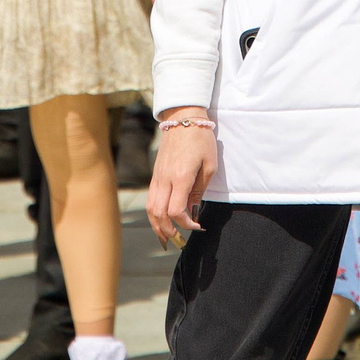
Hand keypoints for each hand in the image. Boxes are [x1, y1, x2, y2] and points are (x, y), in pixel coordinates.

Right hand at [146, 109, 216, 244]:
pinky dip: (153, 214)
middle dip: (169, 232)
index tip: (197, 225)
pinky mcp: (155, 174)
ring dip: (157, 226)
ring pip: (150, 209)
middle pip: (159, 214)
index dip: (185, 223)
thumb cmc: (201, 140)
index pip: (176, 211)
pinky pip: (150, 199)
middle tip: (181, 241)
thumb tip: (193, 212)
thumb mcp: (209, 165)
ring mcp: (157, 177)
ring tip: (167, 238)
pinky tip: (160, 222)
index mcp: (180, 177)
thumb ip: (199, 190)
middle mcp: (164, 179)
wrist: (182, 118)